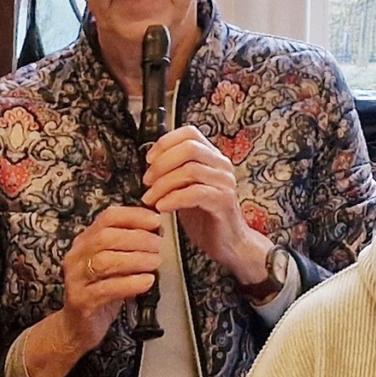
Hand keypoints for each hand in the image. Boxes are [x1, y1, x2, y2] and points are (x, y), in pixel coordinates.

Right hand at [55, 203, 167, 354]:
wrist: (79, 326)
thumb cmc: (101, 290)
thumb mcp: (114, 263)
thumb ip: (129, 246)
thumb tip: (157, 230)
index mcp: (85, 241)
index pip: (108, 218)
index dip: (134, 216)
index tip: (156, 221)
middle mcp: (77, 257)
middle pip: (105, 237)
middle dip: (137, 238)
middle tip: (158, 245)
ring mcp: (76, 279)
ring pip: (105, 261)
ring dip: (136, 259)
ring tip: (155, 262)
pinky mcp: (80, 301)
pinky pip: (106, 288)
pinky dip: (130, 283)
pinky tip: (147, 281)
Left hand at [144, 125, 260, 282]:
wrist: (228, 243)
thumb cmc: (205, 217)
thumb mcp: (186, 189)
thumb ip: (175, 174)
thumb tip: (149, 165)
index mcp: (213, 157)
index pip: (190, 133)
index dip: (166, 142)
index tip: (149, 159)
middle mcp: (222, 165)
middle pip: (189, 148)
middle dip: (162, 163)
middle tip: (147, 181)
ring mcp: (225, 182)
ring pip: (190, 170)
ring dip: (163, 184)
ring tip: (150, 199)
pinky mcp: (223, 201)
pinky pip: (195, 193)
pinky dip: (174, 199)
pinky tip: (162, 208)